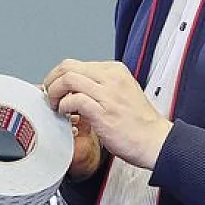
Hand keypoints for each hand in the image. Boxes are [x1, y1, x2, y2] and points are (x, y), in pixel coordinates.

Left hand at [42, 60, 171, 169]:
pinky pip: (74, 100)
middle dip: (52, 80)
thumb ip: (100, 87)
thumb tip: (74, 89)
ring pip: (68, 79)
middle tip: (49, 94)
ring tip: (56, 105)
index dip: (59, 76)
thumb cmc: (138, 123)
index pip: (76, 64)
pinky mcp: (103, 111)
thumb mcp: (122, 93)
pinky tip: (66, 114)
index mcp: (115, 71)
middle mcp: (111, 78)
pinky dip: (64, 106)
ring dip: (54, 93)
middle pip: (68, 67)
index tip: (54, 88)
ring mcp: (107, 94)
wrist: (155, 141)